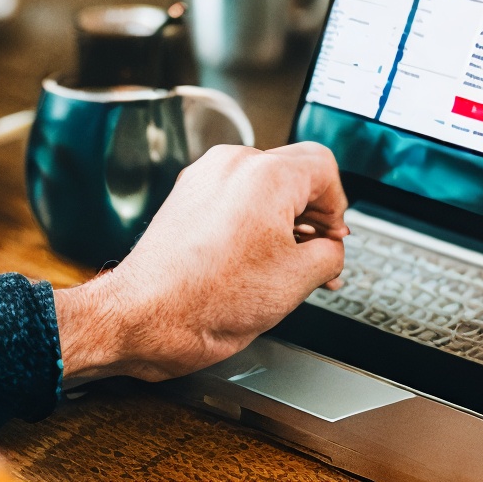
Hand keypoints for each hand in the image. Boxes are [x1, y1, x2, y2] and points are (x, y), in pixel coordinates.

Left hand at [53, 142, 347, 384]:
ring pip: (265, 184)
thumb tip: (332, 249)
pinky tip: (255, 259)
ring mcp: (206, 178)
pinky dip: (253, 221)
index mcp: (266, 175)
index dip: (338, 207)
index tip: (334, 236)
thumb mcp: (297, 281)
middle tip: (319, 252)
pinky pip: (235, 196)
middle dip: (312, 213)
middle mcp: (233, 165)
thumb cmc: (204, 301)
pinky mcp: (188, 196)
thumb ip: (332, 254)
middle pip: (295, 172)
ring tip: (286, 262)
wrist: (144, 317)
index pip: (325, 168)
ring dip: (283, 218)